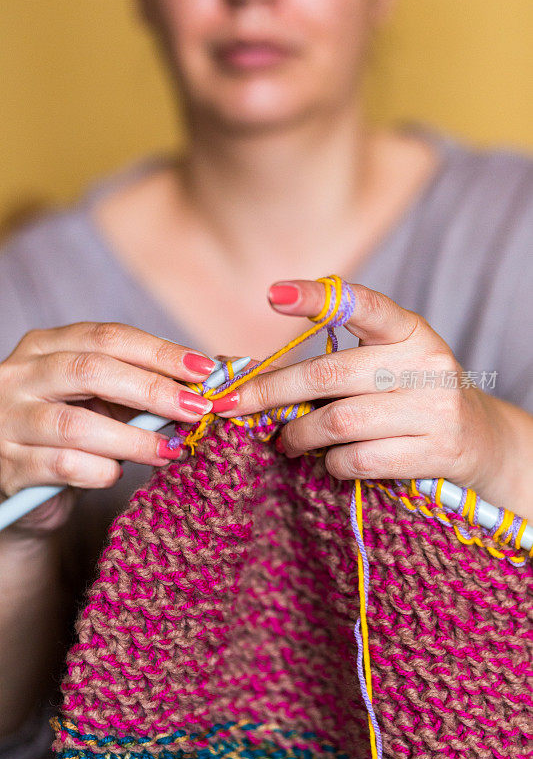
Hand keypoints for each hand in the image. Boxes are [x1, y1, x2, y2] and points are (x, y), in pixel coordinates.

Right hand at [0, 322, 215, 532]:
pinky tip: (118, 473)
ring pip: (76, 425)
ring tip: (168, 449)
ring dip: (133, 439)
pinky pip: (64, 465)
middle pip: (91, 371)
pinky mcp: (9, 466)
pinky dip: (102, 470)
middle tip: (196, 408)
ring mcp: (9, 421)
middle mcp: (19, 377)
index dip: (159, 351)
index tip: (203, 368)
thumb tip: (198, 386)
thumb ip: (136, 388)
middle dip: (153, 389)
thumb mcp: (97, 400)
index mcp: (44, 346)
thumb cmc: (69, 433)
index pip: (107, 337)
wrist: (21, 485)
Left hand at [215, 279, 530, 514]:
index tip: (274, 295)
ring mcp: (434, 408)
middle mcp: (425, 362)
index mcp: (409, 330)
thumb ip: (324, 361)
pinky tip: (330, 461)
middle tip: (232, 405)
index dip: (318, 298)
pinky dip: (332, 464)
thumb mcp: (380, 366)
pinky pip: (359, 459)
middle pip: (328, 373)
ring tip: (285, 440)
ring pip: (338, 422)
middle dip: (270, 392)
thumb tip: (237, 368)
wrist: (479, 440)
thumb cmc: (409, 396)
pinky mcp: (436, 451)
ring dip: (298, 435)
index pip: (362, 304)